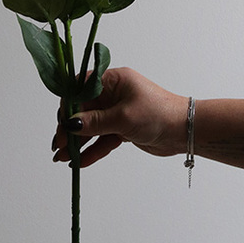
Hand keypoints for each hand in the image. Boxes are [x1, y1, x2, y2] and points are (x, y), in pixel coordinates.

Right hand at [53, 67, 186, 166]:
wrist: (185, 131)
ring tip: (63, 158)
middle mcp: (113, 93)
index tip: (61, 123)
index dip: (68, 105)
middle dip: (69, 128)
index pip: (80, 88)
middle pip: (83, 109)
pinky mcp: (122, 128)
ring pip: (91, 126)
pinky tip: (80, 161)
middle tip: (58, 145)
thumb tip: (70, 124)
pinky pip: (102, 138)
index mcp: (113, 80)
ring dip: (78, 142)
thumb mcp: (123, 118)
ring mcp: (117, 111)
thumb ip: (94, 122)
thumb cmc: (159, 114)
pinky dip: (92, 149)